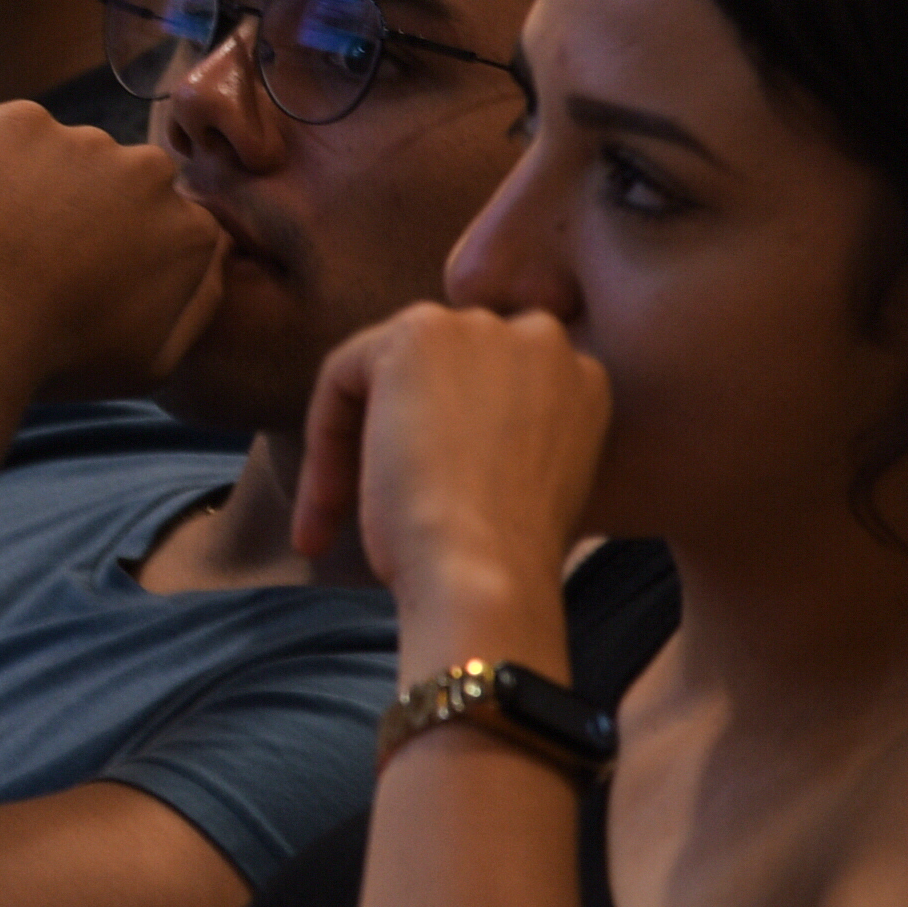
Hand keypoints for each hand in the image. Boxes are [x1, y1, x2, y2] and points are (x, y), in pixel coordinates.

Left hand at [0, 101, 230, 401]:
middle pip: (120, 181)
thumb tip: (218, 255)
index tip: (84, 278)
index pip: (163, 223)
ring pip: (64, 157)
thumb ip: (200, 301)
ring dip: (39, 187)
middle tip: (40, 259)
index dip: (121, 250)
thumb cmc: (59, 357)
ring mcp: (84, 139)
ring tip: (2, 242)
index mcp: (190, 228)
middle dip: (87, 210)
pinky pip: (11, 138)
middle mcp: (150, 171)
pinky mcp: (20, 121)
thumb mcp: (155, 361)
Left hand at [288, 307, 608, 621]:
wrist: (487, 576)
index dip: (446, 452)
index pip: (489, 393)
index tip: (426, 517)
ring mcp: (484, 329)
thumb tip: (438, 443)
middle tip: (365, 518)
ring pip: (387, 376)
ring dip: (355, 449)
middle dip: (396, 440)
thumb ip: (502, 444)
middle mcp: (544, 341)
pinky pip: (344, 375)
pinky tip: (325, 507)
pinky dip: (326, 441)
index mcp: (582, 384)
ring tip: (332, 526)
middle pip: (438, 378)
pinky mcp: (420, 333)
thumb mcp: (526, 492)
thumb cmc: (506, 563)